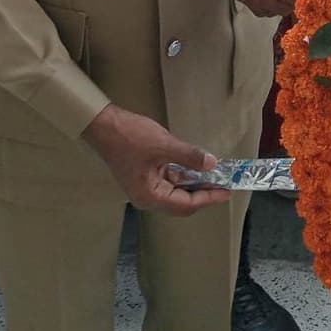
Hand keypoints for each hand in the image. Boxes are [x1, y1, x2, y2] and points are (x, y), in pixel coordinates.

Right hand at [82, 105, 230, 215]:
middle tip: (224, 184)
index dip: (208, 198)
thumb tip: (212, 164)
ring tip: (215, 176)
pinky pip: (169, 179)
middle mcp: (148, 197)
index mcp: (150, 196)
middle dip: (204, 193)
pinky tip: (197, 167)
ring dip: (195, 183)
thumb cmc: (130, 137)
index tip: (226, 191)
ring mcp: (146, 186)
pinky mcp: (145, 175)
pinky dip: (184, 175)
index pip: (186, 205)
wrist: (104, 125)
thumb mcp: (164, 145)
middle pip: (182, 202)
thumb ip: (189, 156)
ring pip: (176, 191)